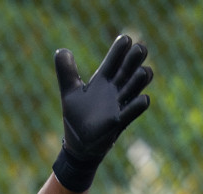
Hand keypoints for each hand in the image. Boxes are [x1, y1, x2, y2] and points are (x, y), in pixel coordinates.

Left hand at [56, 35, 152, 164]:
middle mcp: (115, 89)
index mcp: (103, 80)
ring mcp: (119, 104)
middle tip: (138, 49)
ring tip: (141, 73)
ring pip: (137, 85)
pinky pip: (135, 109)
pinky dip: (138, 104)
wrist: (78, 145)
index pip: (115, 59)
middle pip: (130, 67)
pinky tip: (141, 99)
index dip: (121, 49)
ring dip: (140, 78)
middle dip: (136, 57)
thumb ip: (66, 72)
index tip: (124, 39)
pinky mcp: (120, 121)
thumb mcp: (69, 92)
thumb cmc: (77, 117)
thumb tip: (61, 50)